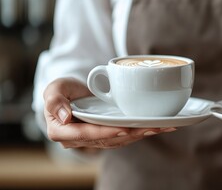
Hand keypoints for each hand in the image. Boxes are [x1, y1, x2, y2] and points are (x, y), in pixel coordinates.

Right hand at [43, 77, 175, 148]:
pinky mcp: (108, 135)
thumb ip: (55, 100)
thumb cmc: (61, 90)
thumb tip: (65, 117)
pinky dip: (141, 131)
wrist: (71, 94)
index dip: (105, 133)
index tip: (123, 129)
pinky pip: (125, 136)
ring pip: (119, 140)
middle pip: (108, 139)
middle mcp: (80, 140)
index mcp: (62, 131)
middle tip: (151, 128)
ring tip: (160, 127)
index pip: (86, 134)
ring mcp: (95, 139)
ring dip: (140, 134)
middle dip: (131, 135)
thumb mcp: (54, 89)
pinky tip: (158, 127)